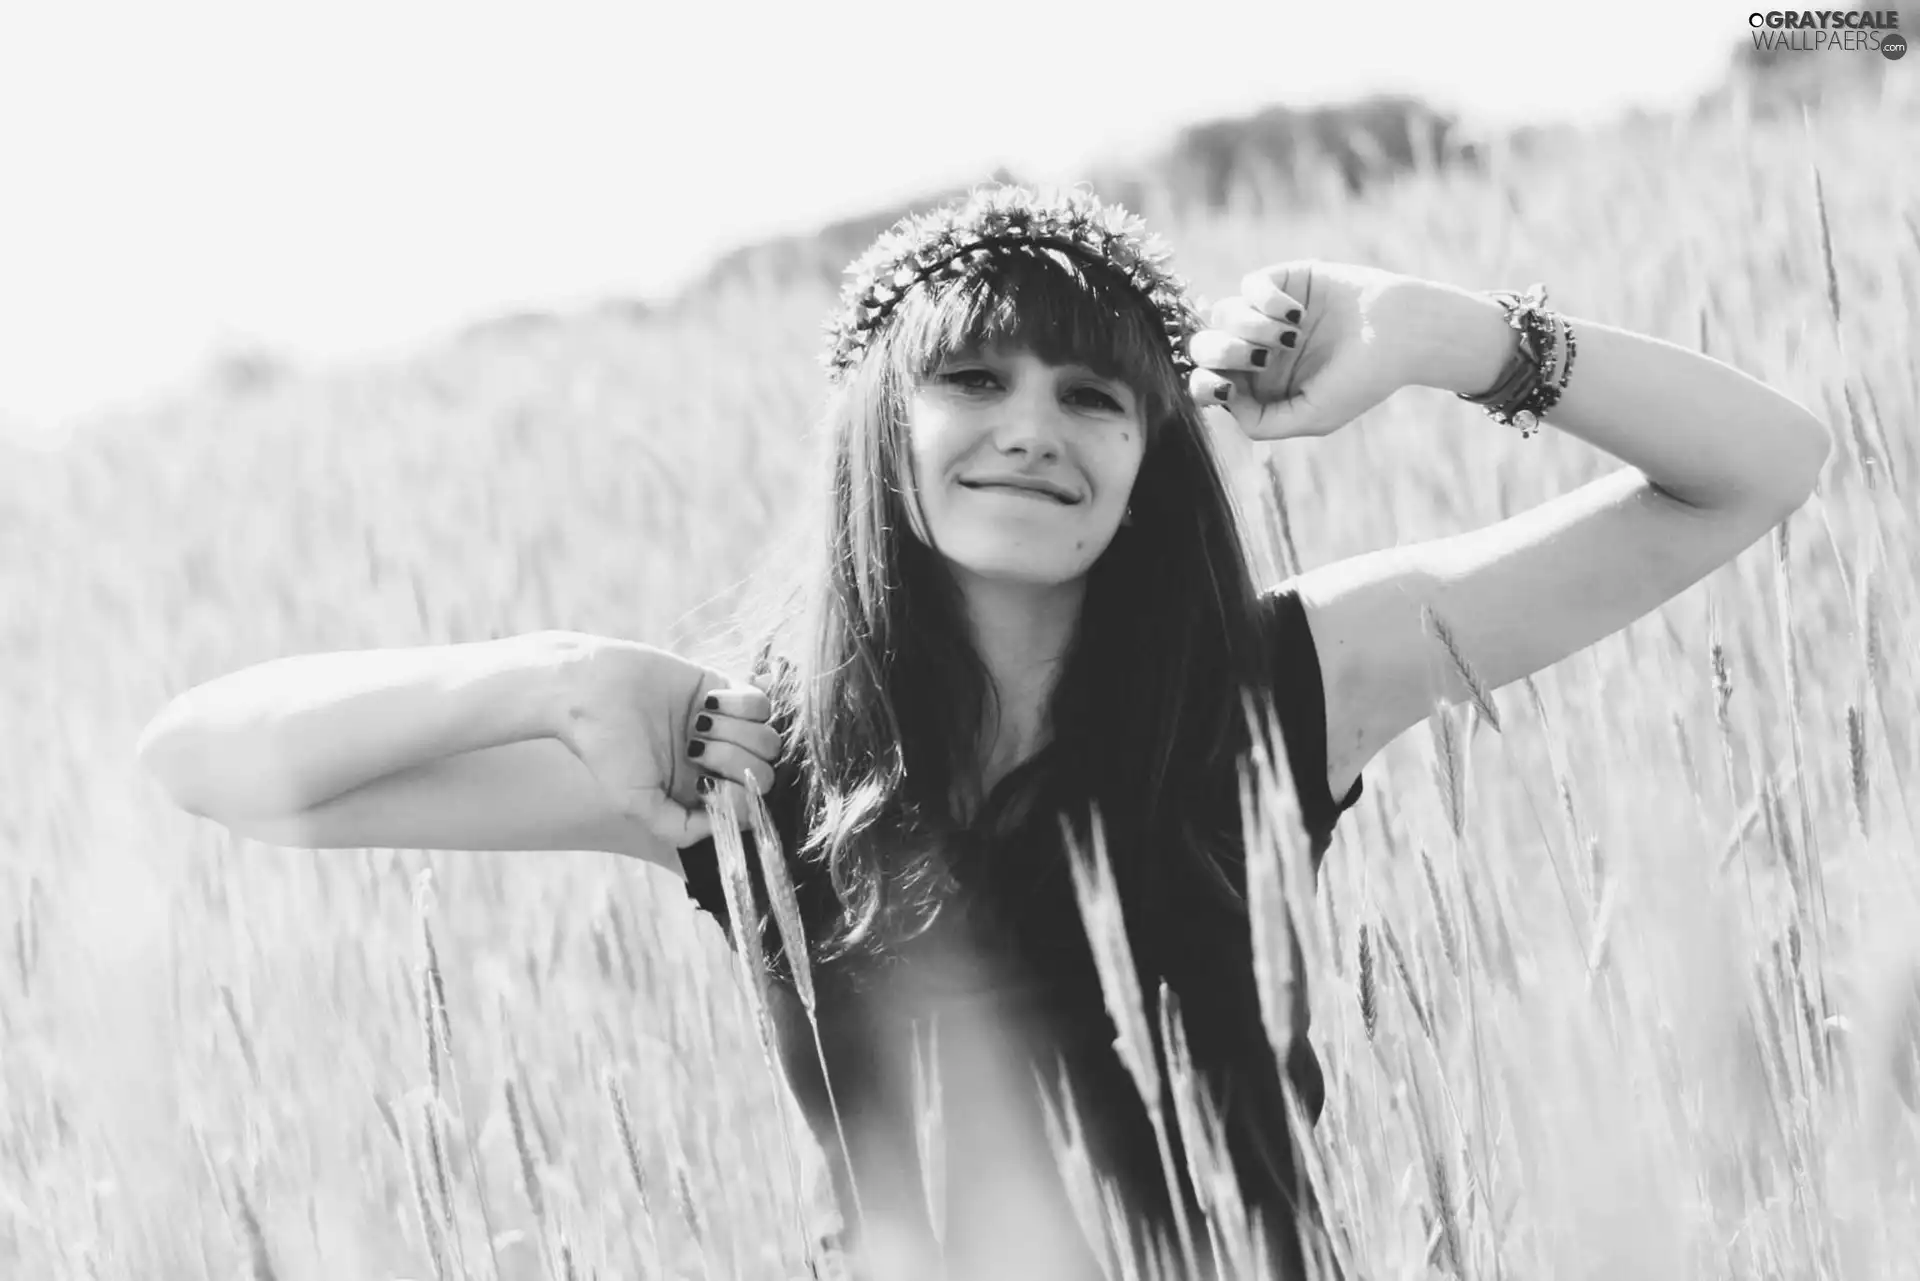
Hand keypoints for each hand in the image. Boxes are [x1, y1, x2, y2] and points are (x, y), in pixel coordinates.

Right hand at [548, 635, 781, 849]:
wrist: (590, 689)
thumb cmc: (607, 749)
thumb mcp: (635, 803)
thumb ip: (680, 828)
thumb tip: (727, 827)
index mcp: (700, 793)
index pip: (750, 806)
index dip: (739, 799)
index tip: (707, 784)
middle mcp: (717, 763)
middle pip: (765, 772)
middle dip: (734, 761)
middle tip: (695, 747)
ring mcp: (725, 727)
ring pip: (768, 738)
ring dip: (735, 732)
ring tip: (698, 723)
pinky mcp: (725, 690)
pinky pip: (761, 703)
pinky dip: (740, 704)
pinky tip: (708, 701)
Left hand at [1186, 261, 1428, 440]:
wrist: (1403, 335)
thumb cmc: (1362, 381)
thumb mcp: (1312, 417)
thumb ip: (1263, 422)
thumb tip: (1224, 397)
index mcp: (1259, 385)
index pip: (1207, 383)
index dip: (1202, 384)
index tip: (1226, 385)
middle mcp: (1257, 349)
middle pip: (1205, 347)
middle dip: (1223, 353)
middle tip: (1260, 357)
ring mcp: (1267, 314)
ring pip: (1222, 313)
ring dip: (1251, 327)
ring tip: (1292, 336)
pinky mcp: (1283, 281)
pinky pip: (1249, 285)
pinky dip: (1267, 300)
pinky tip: (1298, 313)